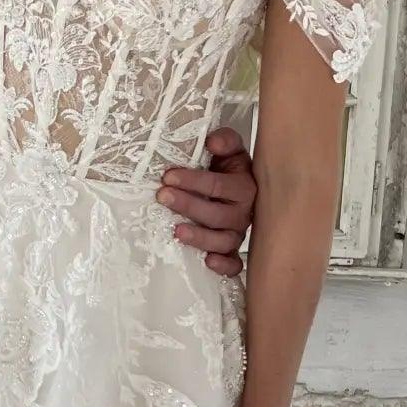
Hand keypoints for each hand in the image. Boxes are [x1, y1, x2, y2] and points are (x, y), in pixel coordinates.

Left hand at [158, 128, 255, 276]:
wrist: (236, 185)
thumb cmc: (227, 167)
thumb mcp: (229, 148)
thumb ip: (225, 140)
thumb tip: (212, 142)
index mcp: (243, 186)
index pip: (218, 185)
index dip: (194, 181)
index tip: (168, 176)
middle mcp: (243, 213)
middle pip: (217, 215)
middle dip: (189, 206)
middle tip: (163, 196)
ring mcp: (237, 234)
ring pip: (223, 241)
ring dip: (200, 238)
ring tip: (176, 231)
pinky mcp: (231, 251)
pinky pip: (234, 264)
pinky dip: (224, 266)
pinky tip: (207, 263)